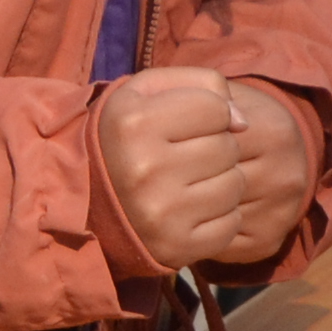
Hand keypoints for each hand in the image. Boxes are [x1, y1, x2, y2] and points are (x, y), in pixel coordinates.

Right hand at [96, 67, 313, 269]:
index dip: (210, 112)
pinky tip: (194, 209)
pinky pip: (232, 223)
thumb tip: (243, 122)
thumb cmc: (129, 135)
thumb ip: (202, 84)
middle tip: (187, 155)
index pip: (215, 108)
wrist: (88, 200)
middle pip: (227, 147)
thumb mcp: (148, 92)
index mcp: (133, 124)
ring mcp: (160, 213)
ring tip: (191, 181)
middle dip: (216, 146)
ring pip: (235, 185)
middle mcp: (144, 169)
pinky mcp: (175, 247)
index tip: (188, 123)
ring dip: (222, 180)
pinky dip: (221, 215)